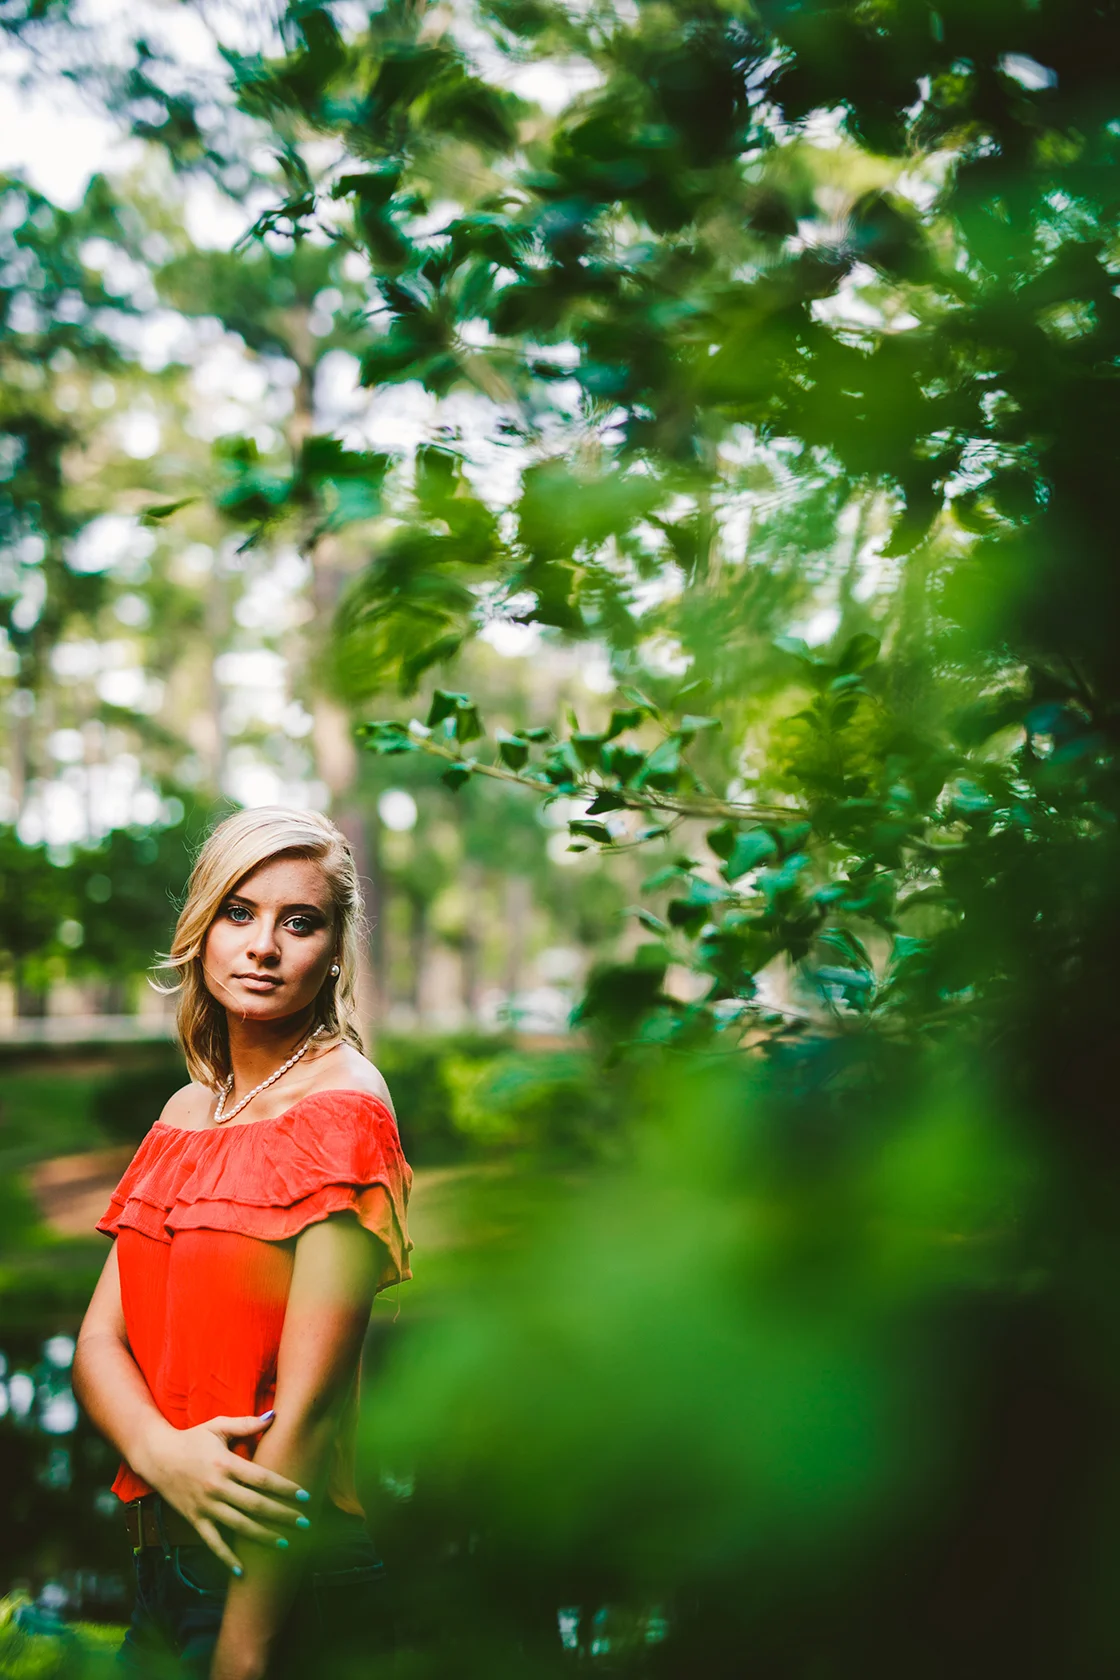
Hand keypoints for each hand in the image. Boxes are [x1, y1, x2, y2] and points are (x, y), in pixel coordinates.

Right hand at [137, 1412, 309, 1573]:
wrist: (156, 1456)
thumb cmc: (192, 1439)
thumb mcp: (218, 1426)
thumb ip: (246, 1424)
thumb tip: (274, 1416)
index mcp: (226, 1463)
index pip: (262, 1479)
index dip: (285, 1488)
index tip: (305, 1496)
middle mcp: (217, 1488)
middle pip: (256, 1505)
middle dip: (282, 1515)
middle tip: (305, 1523)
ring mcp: (206, 1506)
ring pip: (239, 1526)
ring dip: (263, 1537)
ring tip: (286, 1544)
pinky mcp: (195, 1519)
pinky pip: (213, 1542)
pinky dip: (227, 1558)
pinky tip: (242, 1571)